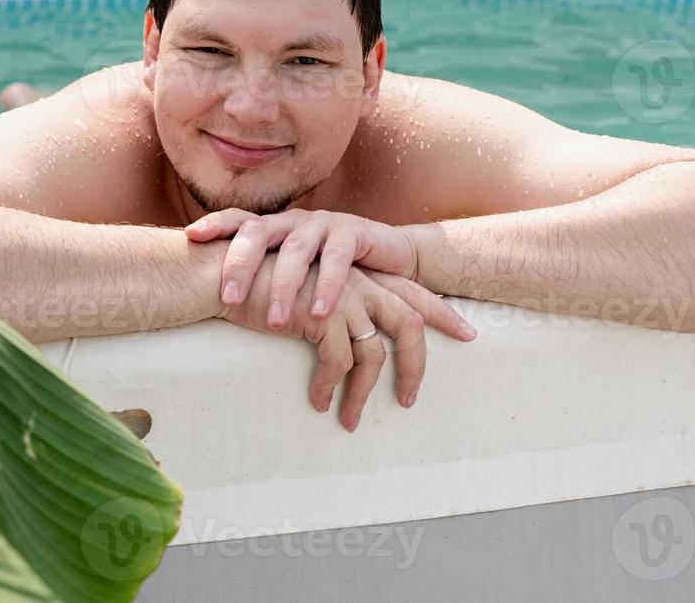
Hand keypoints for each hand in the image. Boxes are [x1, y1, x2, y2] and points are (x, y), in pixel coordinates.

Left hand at [186, 207, 425, 329]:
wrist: (389, 259)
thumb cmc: (329, 270)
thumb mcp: (294, 272)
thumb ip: (262, 278)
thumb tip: (212, 301)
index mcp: (274, 228)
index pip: (239, 220)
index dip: (215, 223)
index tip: (191, 236)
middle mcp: (293, 220)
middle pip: (259, 233)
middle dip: (241, 264)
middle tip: (229, 300)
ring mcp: (323, 224)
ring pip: (296, 250)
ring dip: (284, 286)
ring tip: (274, 321)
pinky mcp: (354, 233)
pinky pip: (338, 259)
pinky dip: (328, 285)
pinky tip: (320, 312)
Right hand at [219, 258, 475, 430]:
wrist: (225, 273)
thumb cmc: (259, 284)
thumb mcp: (304, 292)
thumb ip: (332, 305)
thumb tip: (350, 341)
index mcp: (357, 274)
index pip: (411, 292)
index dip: (441, 312)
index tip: (469, 332)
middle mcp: (357, 282)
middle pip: (408, 325)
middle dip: (416, 365)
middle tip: (410, 400)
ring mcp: (342, 297)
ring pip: (374, 354)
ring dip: (362, 394)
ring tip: (350, 421)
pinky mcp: (322, 315)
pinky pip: (339, 362)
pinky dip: (330, 387)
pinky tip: (316, 401)